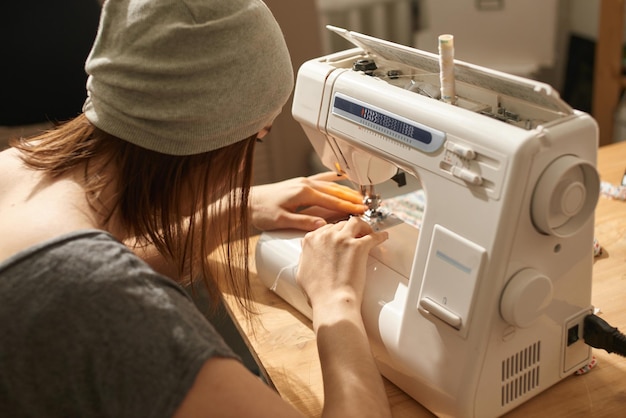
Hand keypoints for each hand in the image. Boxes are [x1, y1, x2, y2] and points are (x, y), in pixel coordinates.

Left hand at [250, 172, 366, 231]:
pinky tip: (340, 178)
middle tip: (366, 205)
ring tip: (358, 196)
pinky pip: (321, 179)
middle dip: (351, 198)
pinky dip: (333, 179)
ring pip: (330, 185)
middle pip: (335, 192)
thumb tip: (322, 224)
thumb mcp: (281, 220)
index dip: (348, 207)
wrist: (246, 201)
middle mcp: (305, 184)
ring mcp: (302, 182)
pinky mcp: (299, 183)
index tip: (361, 212)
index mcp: (304, 193)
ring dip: (345, 190)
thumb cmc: (260, 211)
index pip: (332, 201)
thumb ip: (303, 222)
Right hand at [296, 216, 387, 312]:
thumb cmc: (318, 292)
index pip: (325, 228)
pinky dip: (380, 236)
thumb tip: (307, 252)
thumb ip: (305, 256)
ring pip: (356, 222)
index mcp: (311, 240)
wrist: (332, 301)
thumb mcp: (302, 271)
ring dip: (363, 226)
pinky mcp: (358, 246)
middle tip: (356, 235)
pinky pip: (373, 236)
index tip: (341, 236)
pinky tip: (383, 237)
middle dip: (349, 229)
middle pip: (340, 224)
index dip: (335, 233)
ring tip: (368, 232)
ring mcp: (342, 239)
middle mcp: (325, 236)